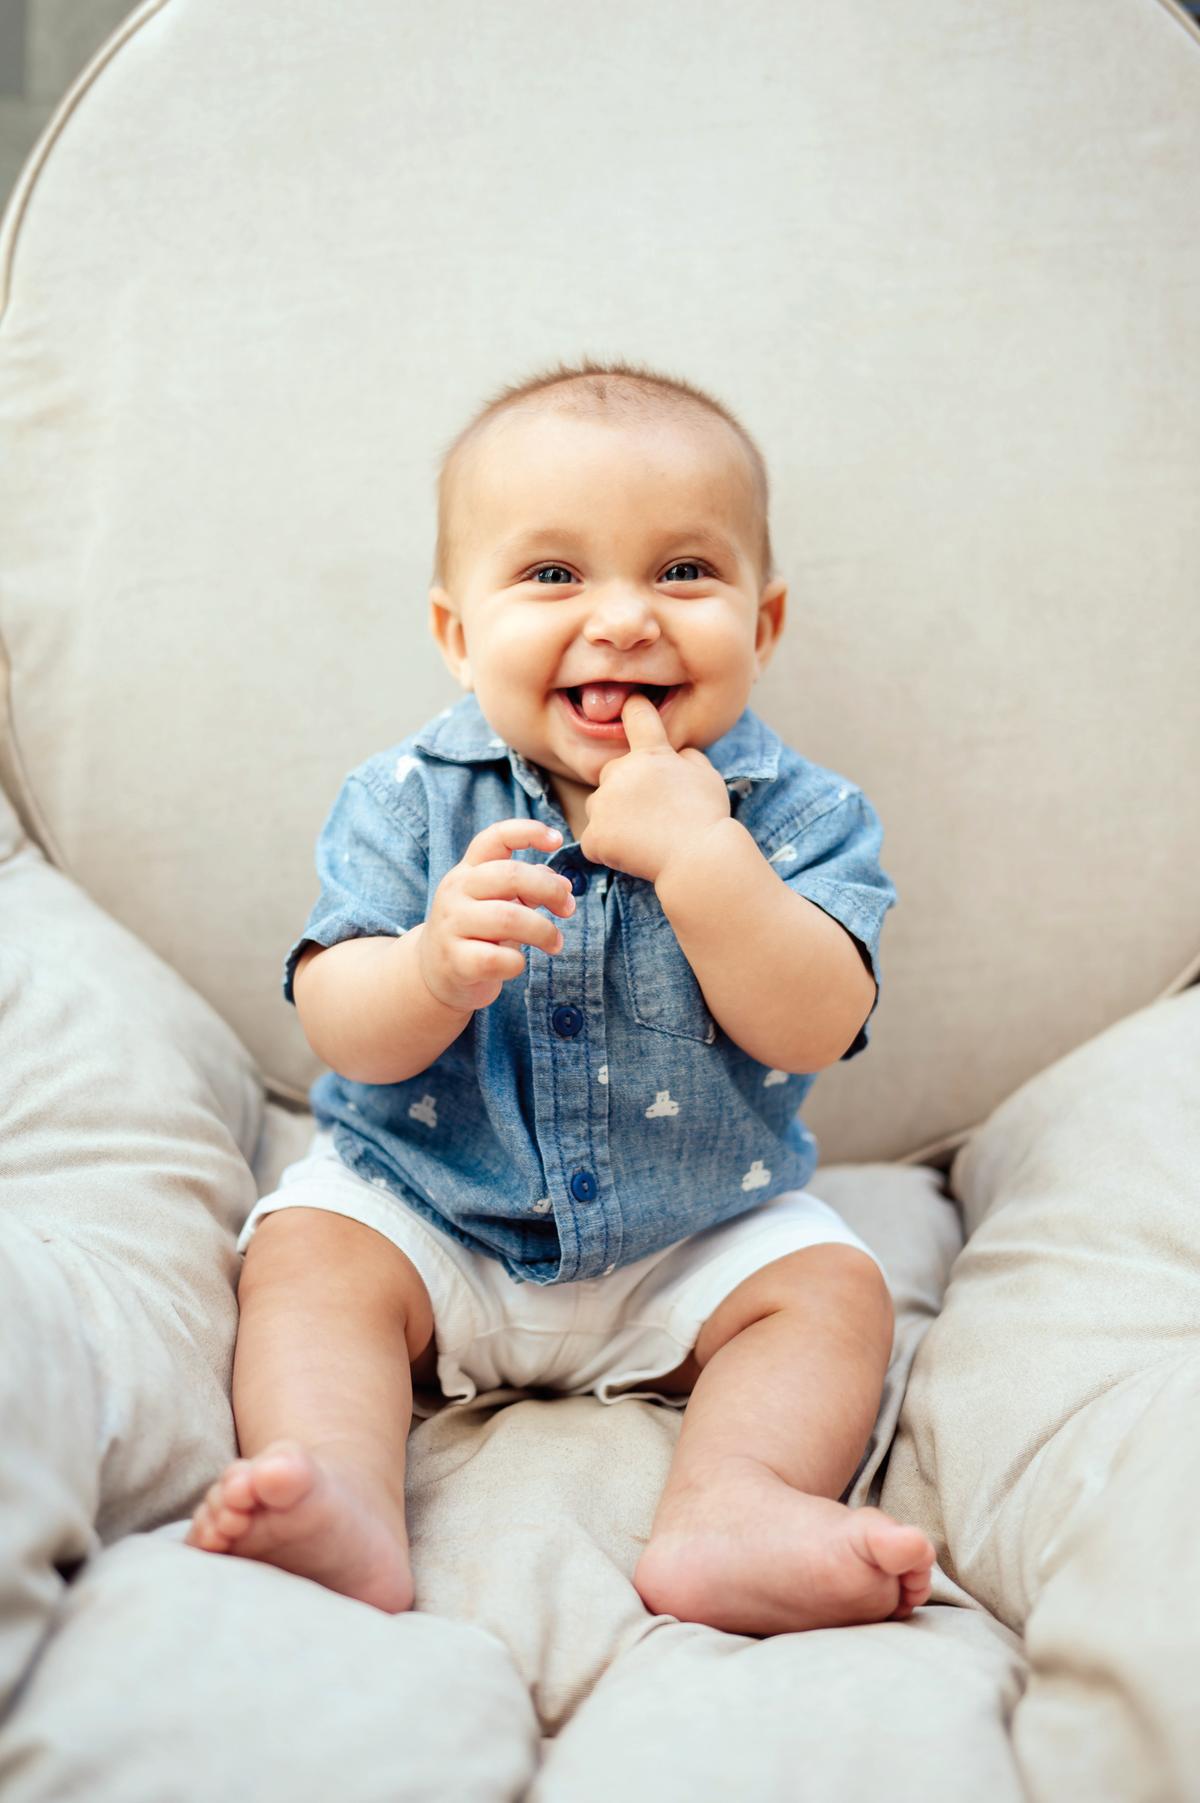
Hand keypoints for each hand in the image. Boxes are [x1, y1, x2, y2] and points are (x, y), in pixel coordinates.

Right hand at [418, 819, 575, 1012]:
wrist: (434, 974)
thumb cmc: (477, 934)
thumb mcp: (498, 903)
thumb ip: (528, 888)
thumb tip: (564, 885)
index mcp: (468, 871)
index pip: (494, 837)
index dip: (528, 831)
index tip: (557, 840)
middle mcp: (455, 891)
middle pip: (510, 876)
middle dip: (550, 890)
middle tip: (568, 909)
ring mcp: (451, 925)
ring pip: (508, 918)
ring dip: (543, 931)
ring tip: (555, 943)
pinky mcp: (455, 961)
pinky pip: (498, 959)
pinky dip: (517, 963)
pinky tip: (517, 964)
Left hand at [579, 693, 730, 884]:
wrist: (699, 858)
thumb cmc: (707, 816)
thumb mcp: (707, 775)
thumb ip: (685, 757)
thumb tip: (674, 754)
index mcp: (651, 754)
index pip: (637, 715)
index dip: (634, 708)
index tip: (632, 703)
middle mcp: (621, 771)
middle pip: (613, 772)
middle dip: (626, 788)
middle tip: (654, 813)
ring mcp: (604, 803)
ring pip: (600, 805)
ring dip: (614, 817)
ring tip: (645, 835)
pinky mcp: (594, 835)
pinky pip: (595, 839)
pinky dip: (608, 848)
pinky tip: (632, 853)